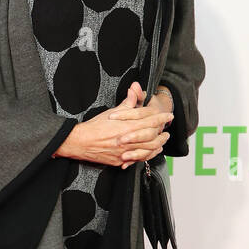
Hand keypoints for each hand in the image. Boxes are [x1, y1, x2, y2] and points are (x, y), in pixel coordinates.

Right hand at [54, 82, 172, 167]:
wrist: (80, 142)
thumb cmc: (94, 126)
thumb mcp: (112, 112)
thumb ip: (127, 102)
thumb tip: (135, 88)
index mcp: (127, 126)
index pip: (150, 121)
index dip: (161, 118)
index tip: (168, 115)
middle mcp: (129, 140)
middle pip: (153, 137)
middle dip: (162, 133)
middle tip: (167, 130)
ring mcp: (125, 152)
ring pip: (148, 150)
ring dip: (158, 145)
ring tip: (162, 141)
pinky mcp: (121, 160)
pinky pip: (138, 159)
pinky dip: (147, 155)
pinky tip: (151, 152)